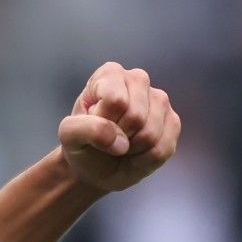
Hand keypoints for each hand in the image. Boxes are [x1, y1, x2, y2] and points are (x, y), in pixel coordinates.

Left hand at [58, 62, 180, 192]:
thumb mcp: (68, 135)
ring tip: (120, 146)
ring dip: (130, 149)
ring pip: (150, 134)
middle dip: (118, 136)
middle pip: (135, 116)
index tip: (94, 125)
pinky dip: (143, 160)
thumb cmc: (82, 144)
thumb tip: (118, 140)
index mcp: (109, 74)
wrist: (95, 167)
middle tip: (108, 139)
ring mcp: (159, 100)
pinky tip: (135, 152)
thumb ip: (86, 129)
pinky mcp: (172, 122)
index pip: (115, 100)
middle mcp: (138, 80)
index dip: (103, 122)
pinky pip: (162, 148)